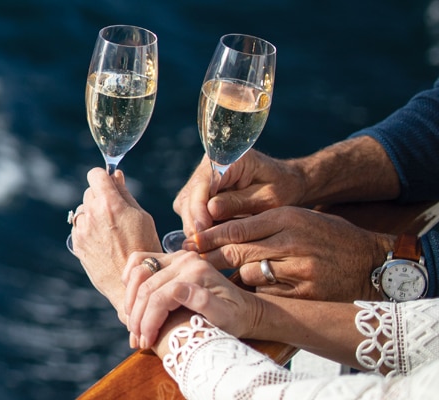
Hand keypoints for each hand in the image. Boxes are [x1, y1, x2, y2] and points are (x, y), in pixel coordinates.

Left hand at [71, 168, 161, 310]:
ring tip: (110, 231)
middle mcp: (91, 214)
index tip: (110, 184)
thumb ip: (125, 194)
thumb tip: (115, 176)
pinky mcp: (76, 244)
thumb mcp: (142, 217)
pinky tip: (104, 242)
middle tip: (116, 212)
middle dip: (101, 197)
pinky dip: (88, 230)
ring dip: (93, 214)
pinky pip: (79, 227)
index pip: (95, 174)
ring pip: (83, 210)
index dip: (103, 177)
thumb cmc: (144, 247)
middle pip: (90, 192)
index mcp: (109, 204)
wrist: (132, 282)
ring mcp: (81, 230)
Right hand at [121, 251, 261, 349]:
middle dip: (136, 315)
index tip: (146, 341)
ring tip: (133, 324)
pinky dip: (130, 278)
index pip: (159, 297)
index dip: (148, 321)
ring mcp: (176, 257)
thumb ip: (203, 302)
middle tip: (136, 338)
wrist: (245, 309)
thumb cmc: (236, 318)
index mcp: (197, 272)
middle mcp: (185, 260)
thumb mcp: (225, 316)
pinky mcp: (170, 259)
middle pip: (146, 286)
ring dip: (130, 299)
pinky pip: (140, 261)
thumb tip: (177, 290)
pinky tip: (131, 300)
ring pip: (138, 272)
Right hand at [171, 151, 306, 236]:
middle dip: (194, 221)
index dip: (199, 208)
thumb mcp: (268, 197)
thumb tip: (209, 210)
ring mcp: (202, 180)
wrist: (289, 183)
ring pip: (186, 206)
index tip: (202, 229)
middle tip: (203, 246)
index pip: (203, 183)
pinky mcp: (200, 194)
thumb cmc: (283, 187)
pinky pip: (191, 211)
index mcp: (228, 158)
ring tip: (210, 245)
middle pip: (189, 196)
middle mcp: (209, 166)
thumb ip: (239, 203)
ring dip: (195, 226)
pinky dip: (199, 226)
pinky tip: (211, 239)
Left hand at [188, 206, 387, 301]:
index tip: (190, 243)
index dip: (209, 236)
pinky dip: (260, 291)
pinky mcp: (305, 292)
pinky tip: (264, 288)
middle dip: (212, 258)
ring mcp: (299, 268)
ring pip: (249, 273)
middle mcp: (291, 241)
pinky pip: (267, 293)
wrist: (373, 263)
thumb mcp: (300, 218)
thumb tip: (216, 228)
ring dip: (239, 275)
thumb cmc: (330, 237)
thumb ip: (263, 223)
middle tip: (194, 263)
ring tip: (240, 275)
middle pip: (236, 251)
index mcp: (287, 217)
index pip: (236, 227)